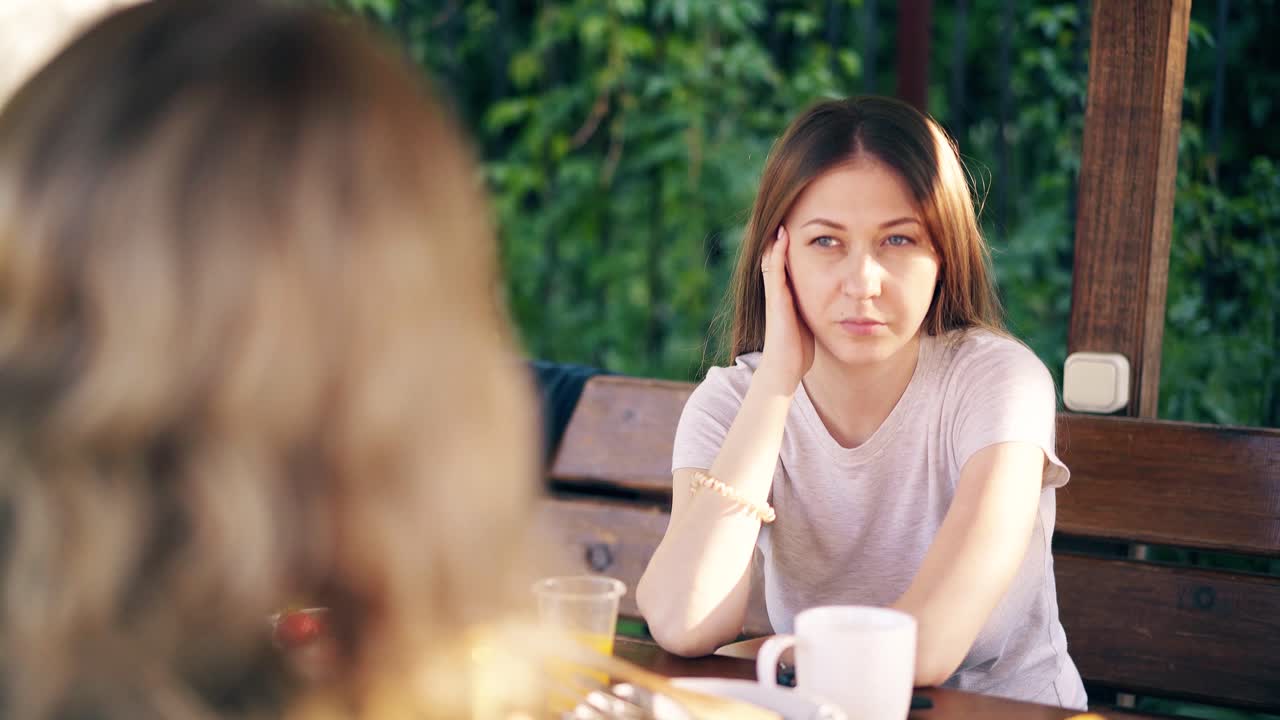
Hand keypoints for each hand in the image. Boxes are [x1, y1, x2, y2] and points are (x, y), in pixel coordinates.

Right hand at [757, 225, 813, 392]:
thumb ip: (817, 311)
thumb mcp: (811, 324)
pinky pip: (774, 270)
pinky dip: (777, 251)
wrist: (785, 369)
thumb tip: (837, 306)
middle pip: (776, 258)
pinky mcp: (775, 299)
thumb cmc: (798, 351)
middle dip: (781, 239)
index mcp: (787, 296)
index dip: (790, 247)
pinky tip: (782, 236)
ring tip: (783, 217)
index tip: (800, 228)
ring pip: (772, 259)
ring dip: (776, 238)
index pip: (786, 265)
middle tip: (787, 214)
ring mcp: (774, 294)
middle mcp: (778, 292)